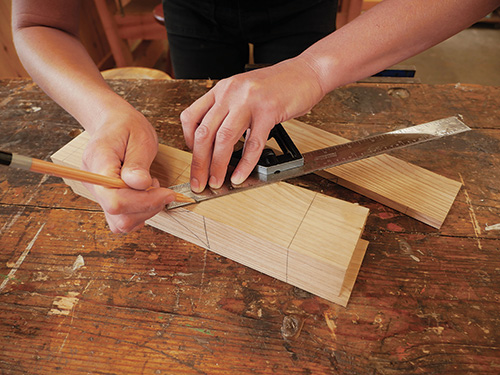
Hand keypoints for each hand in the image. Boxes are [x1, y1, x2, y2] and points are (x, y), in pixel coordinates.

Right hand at [82, 104, 175, 232]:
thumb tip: (141, 184)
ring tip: (153, 188)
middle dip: (148, 207)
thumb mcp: (139, 137)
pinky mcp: (107, 201)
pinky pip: (123, 219)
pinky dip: (140, 213)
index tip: (166, 193)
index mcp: (98, 162)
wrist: (114, 124)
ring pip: (120, 222)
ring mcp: (98, 194)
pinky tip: (147, 195)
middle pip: (117, 213)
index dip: (142, 201)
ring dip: (145, 211)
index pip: (113, 198)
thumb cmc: (127, 127)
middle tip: (164, 190)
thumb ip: (138, 163)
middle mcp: (93, 182)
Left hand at [180, 56, 324, 192]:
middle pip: (204, 132)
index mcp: (222, 89)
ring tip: (216, 182)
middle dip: (198, 162)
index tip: (195, 157)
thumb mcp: (244, 92)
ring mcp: (249, 101)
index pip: (191, 117)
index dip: (188, 141)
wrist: (307, 71)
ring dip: (216, 165)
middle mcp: (230, 93)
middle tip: (198, 181)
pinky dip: (244, 164)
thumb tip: (217, 142)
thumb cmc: (278, 86)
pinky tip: (240, 175)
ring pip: (224, 139)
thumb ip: (229, 112)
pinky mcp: (269, 111)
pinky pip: (253, 143)